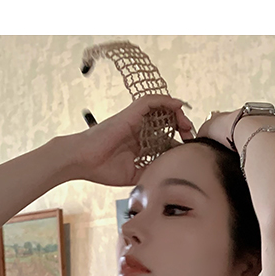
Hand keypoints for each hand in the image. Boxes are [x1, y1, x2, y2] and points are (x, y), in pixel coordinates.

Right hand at [78, 104, 193, 185]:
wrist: (83, 161)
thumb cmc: (103, 168)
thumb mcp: (134, 174)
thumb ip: (150, 171)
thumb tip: (168, 174)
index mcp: (139, 143)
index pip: (163, 139)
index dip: (178, 142)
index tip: (189, 150)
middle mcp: (139, 128)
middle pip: (165, 122)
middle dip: (181, 127)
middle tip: (191, 137)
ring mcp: (135, 119)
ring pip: (161, 110)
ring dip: (177, 114)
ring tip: (186, 125)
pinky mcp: (130, 113)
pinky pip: (151, 101)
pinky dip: (166, 101)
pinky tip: (178, 106)